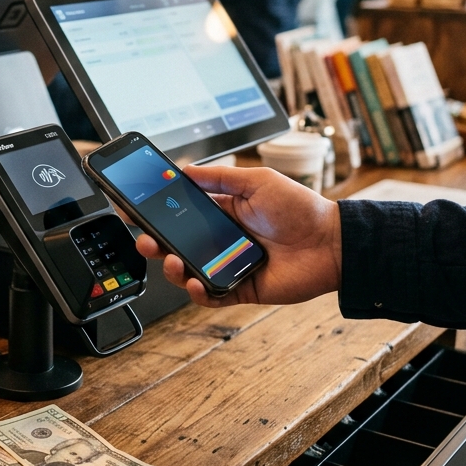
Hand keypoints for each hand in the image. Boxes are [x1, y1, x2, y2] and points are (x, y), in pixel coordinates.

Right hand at [135, 165, 341, 307]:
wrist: (333, 243)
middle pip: (176, 245)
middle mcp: (221, 241)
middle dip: (154, 243)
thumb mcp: (257, 181)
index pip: (179, 213)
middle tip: (145, 240)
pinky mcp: (240, 290)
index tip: (133, 207)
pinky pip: (211, 296)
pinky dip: (199, 293)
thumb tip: (184, 169)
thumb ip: (219, 178)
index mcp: (222, 213)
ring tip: (171, 260)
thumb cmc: (301, 209)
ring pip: (187, 272)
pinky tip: (196, 283)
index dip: (155, 212)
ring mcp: (228, 266)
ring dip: (172, 268)